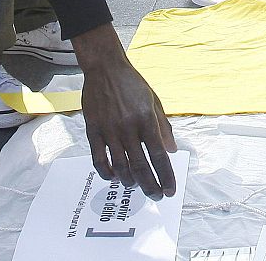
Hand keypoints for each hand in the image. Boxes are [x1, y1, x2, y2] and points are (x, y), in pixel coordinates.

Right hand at [73, 23, 178, 197]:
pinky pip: (98, 159)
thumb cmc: (132, 84)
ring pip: (120, 167)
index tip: (169, 191)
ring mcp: (109, 130)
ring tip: (136, 187)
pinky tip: (114, 177)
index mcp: (146, 119)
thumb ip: (163, 127)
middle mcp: (128, 127)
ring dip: (129, 182)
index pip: (159, 155)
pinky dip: (106, 173)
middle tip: (155, 196)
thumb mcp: (154, 102)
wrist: (105, 68)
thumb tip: (172, 151)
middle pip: (141, 166)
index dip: (165, 176)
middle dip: (150, 186)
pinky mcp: (93, 130)